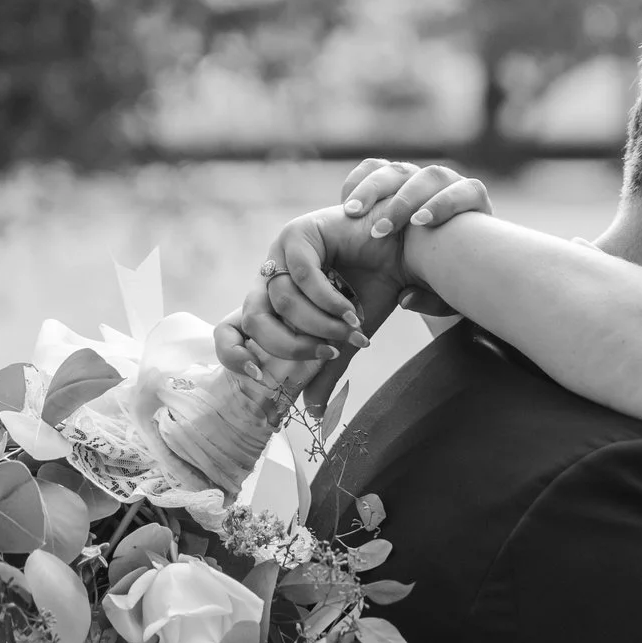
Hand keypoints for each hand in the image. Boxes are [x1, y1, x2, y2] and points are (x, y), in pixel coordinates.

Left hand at [213, 159, 494, 380]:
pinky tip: (351, 307)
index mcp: (274, 298)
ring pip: (278, 300)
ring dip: (319, 323)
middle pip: (253, 320)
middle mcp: (270, 273)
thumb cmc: (380, 288)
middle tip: (332, 350)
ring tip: (352, 327)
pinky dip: (326, 298)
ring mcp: (280, 250)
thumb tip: (310, 411)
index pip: (231, 329)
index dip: (235, 355)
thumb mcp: (348, 335)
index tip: (261, 379)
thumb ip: (326, 367)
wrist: (410, 253)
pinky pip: (300, 275)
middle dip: (293, 345)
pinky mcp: (298, 231)